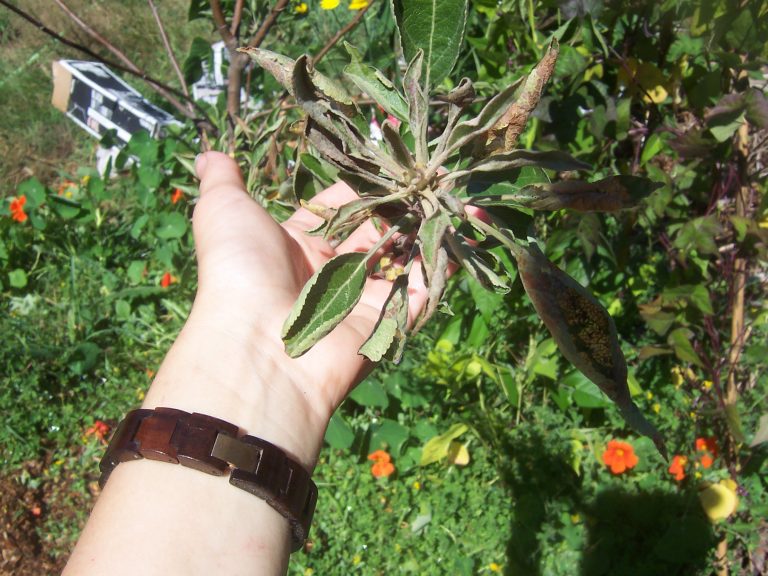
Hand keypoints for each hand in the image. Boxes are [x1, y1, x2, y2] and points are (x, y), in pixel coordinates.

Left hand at [143, 152, 427, 467]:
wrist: (257, 344)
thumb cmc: (240, 270)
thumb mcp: (223, 212)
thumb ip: (223, 181)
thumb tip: (209, 155)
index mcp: (300, 246)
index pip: (341, 208)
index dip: (363, 185)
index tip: (390, 159)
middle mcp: (333, 273)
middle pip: (377, 231)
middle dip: (401, 205)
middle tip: (427, 176)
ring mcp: (362, 299)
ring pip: (404, 257)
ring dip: (427, 229)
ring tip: (450, 194)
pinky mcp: (387, 322)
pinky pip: (423, 290)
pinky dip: (443, 264)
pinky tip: (463, 230)